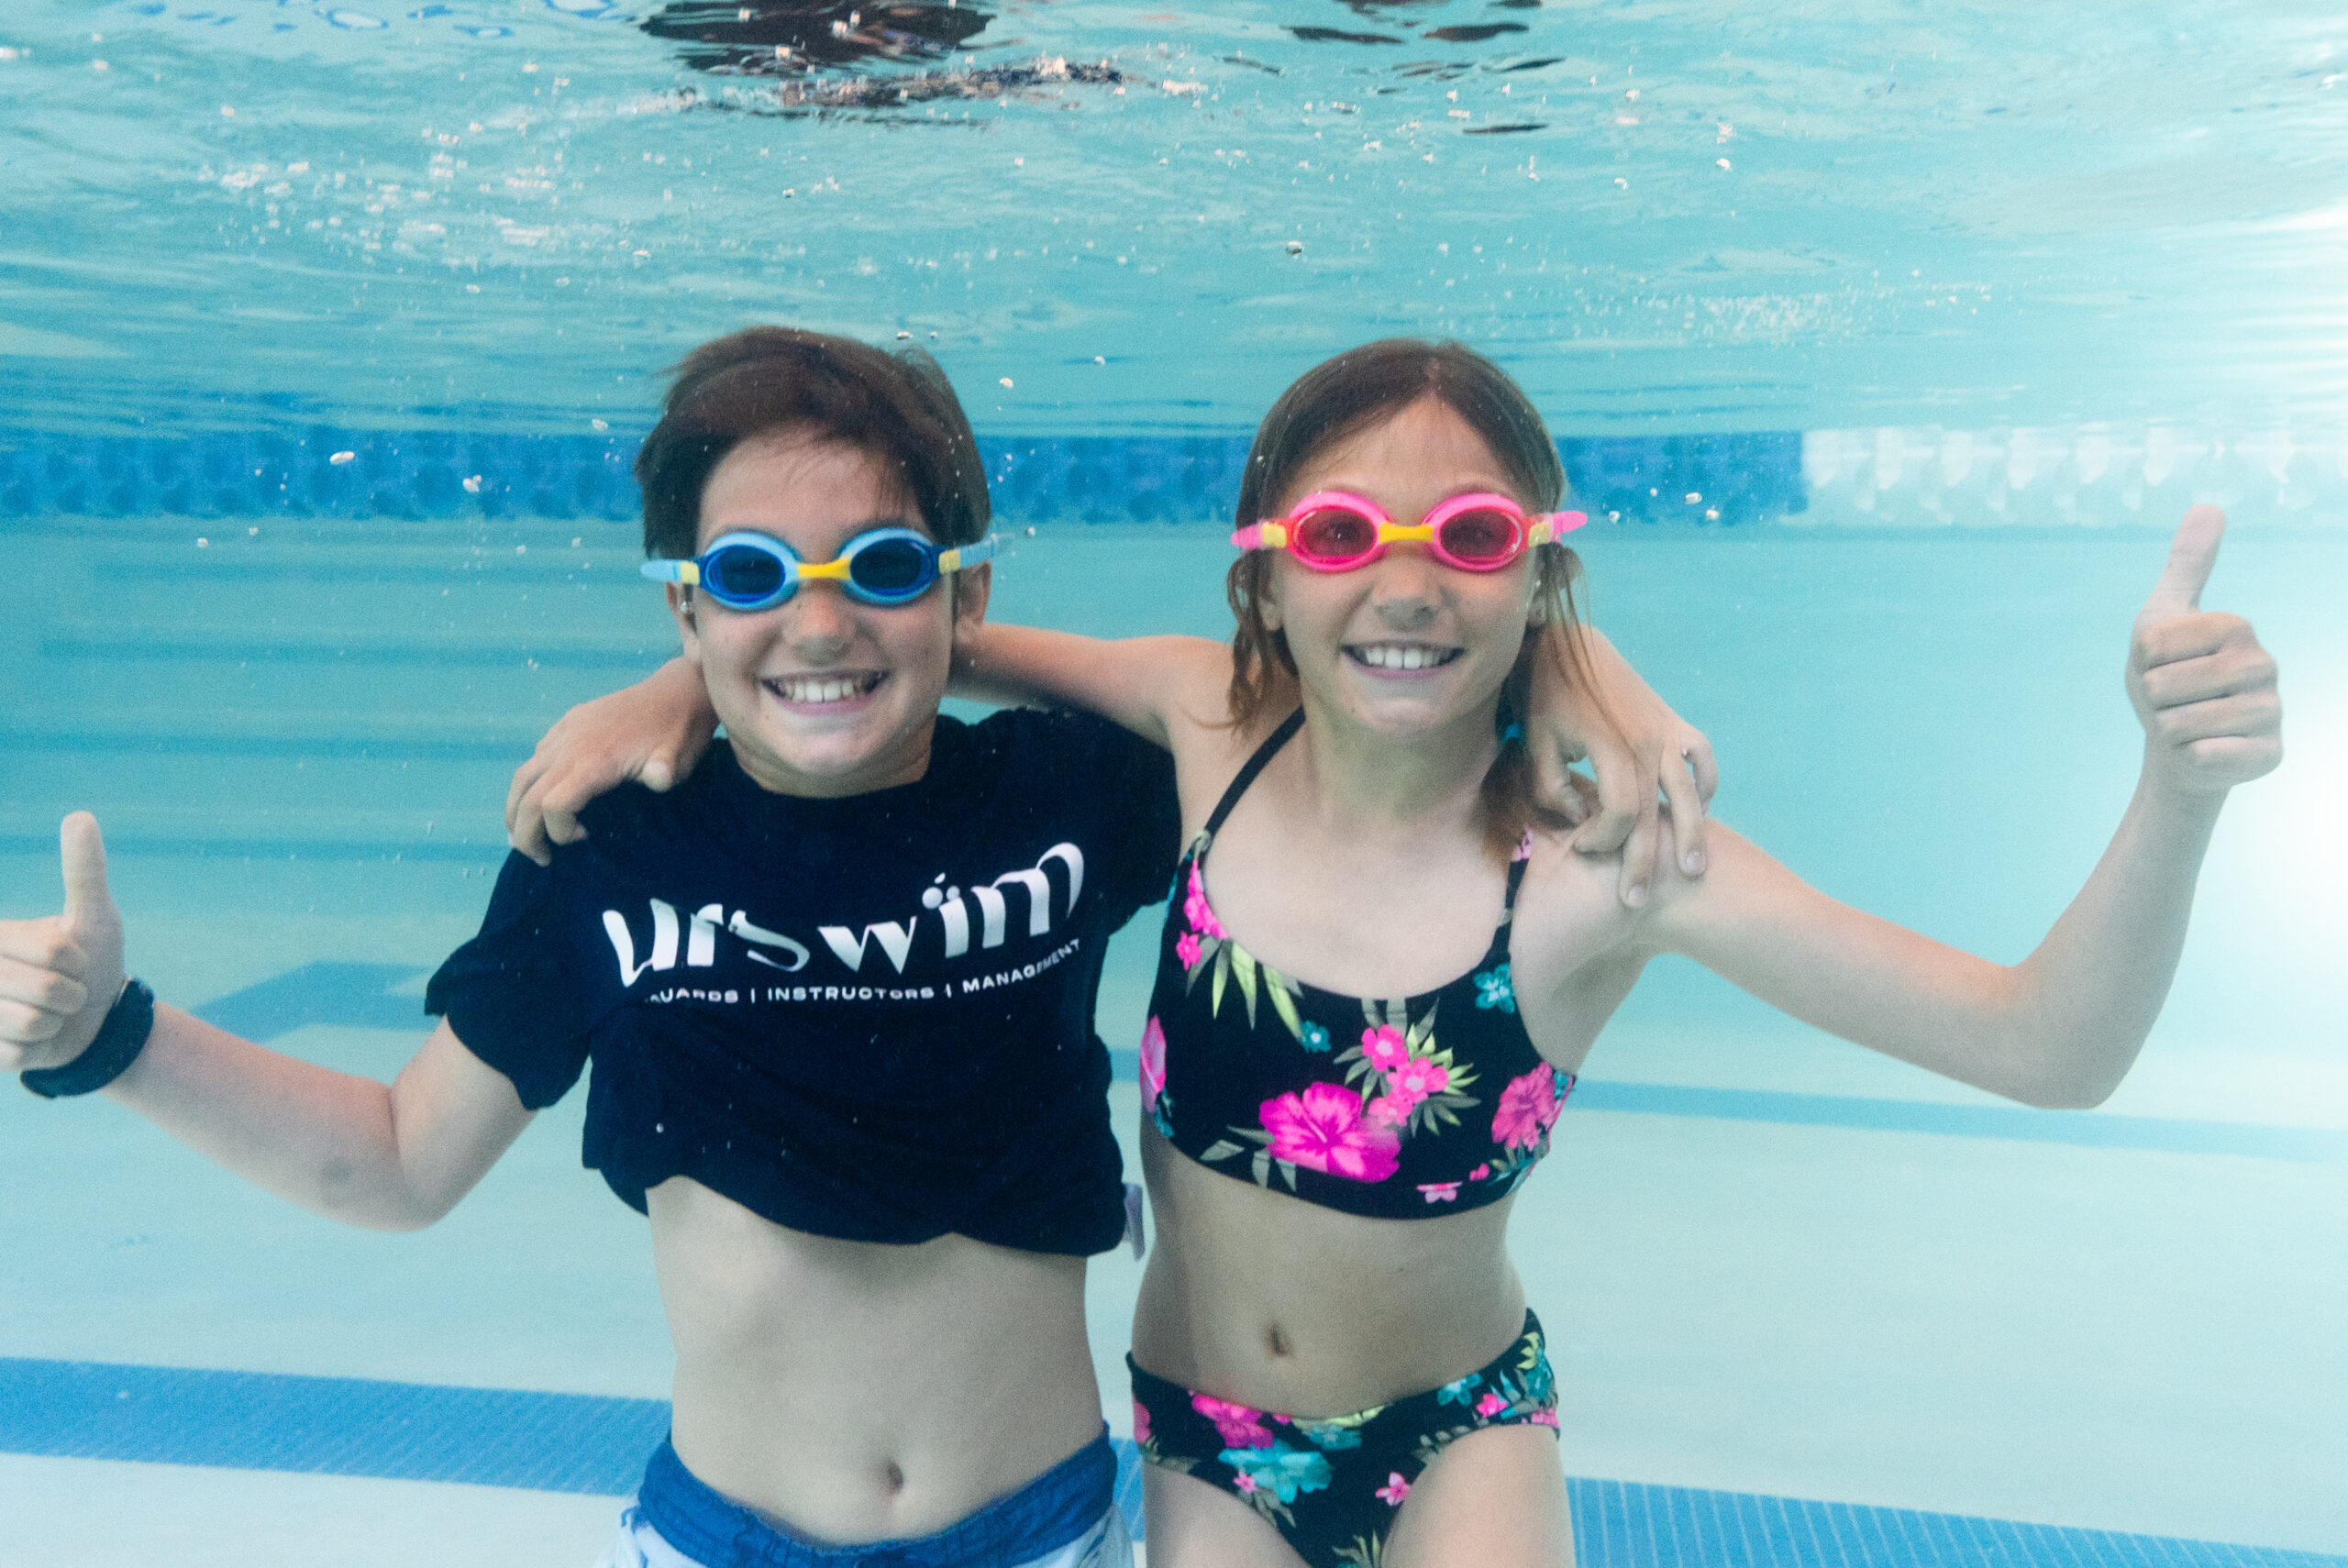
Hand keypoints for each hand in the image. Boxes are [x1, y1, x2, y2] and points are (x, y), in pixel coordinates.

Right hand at [0, 813, 125, 1073]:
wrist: (89, 1024)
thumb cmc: (91, 964)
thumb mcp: (93, 917)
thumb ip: (84, 870)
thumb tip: (80, 816)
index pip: (53, 951)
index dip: (77, 960)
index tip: (71, 959)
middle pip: (47, 989)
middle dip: (72, 994)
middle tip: (64, 992)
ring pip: (33, 1022)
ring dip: (56, 1023)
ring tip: (47, 1014)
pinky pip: (20, 1052)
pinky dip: (39, 1049)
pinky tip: (30, 1040)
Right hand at [505, 658, 718, 864]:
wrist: (680, 690)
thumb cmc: (681, 731)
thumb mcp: (680, 758)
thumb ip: (664, 773)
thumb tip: (659, 779)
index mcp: (594, 760)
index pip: (552, 805)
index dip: (558, 832)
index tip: (584, 840)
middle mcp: (569, 746)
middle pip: (526, 795)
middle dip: (524, 833)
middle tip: (540, 858)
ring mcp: (565, 732)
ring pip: (522, 775)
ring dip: (516, 810)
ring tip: (524, 836)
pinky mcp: (568, 723)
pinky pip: (536, 757)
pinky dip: (529, 785)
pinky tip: (541, 798)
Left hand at [1527, 626, 1718, 905]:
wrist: (1570, 645)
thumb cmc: (1545, 697)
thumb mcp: (1535, 743)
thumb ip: (1551, 789)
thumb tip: (1578, 820)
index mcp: (1610, 748)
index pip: (1619, 812)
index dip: (1601, 840)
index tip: (1581, 850)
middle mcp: (1646, 742)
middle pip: (1654, 815)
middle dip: (1644, 862)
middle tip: (1633, 901)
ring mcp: (1666, 731)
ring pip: (1690, 792)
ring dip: (1691, 833)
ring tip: (1691, 870)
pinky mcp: (1674, 721)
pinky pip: (1701, 758)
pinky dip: (1705, 785)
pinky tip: (1698, 811)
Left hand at [2127, 506, 2282, 796]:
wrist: (2179, 746)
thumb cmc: (2168, 678)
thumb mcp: (2161, 618)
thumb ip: (2186, 566)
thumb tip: (2209, 505)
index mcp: (2235, 627)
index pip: (2151, 645)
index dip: (2140, 663)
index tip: (2158, 667)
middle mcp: (2264, 666)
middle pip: (2162, 686)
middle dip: (2152, 701)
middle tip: (2172, 702)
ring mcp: (2271, 712)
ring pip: (2181, 724)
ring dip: (2168, 730)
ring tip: (2185, 725)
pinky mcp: (2270, 754)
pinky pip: (2210, 756)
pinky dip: (2193, 757)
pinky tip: (2206, 751)